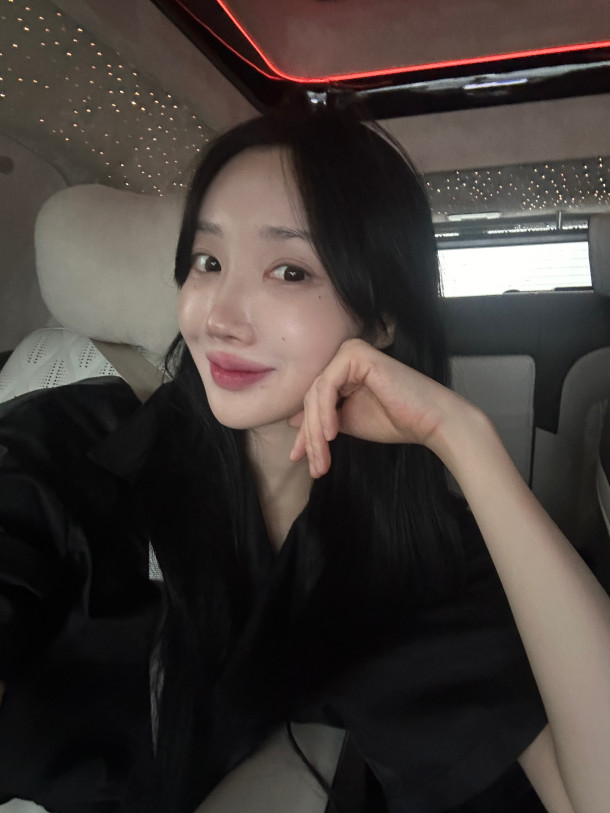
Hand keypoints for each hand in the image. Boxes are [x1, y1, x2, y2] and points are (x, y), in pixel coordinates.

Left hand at [288, 338, 468, 477]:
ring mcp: (349, 352)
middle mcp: (344, 356)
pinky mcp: (356, 355)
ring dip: (316, 431)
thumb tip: (292, 421)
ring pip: (317, 395)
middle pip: (312, 398)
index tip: (298, 459)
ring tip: (322, 459)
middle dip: (310, 436)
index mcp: (342, 369)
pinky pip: (328, 386)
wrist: (431, 421)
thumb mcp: (348, 422)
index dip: (305, 432)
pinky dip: (326, 413)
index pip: (314, 400)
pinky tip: (332, 434)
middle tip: (315, 467)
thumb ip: (323, 419)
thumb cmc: (395, 421)